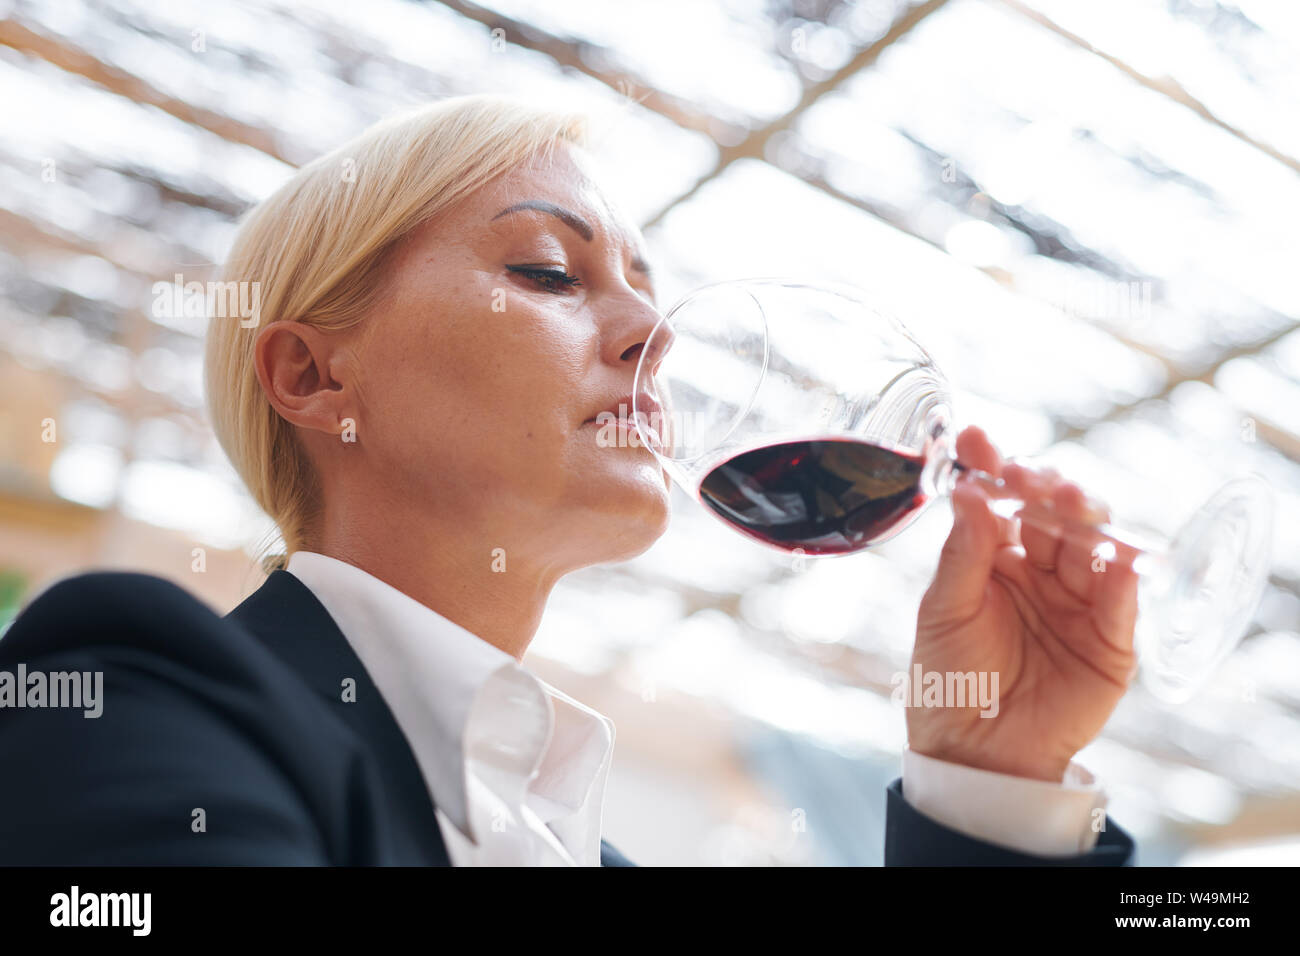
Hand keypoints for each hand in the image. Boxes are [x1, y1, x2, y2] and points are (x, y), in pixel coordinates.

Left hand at [908, 426, 1138, 782]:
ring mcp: (1078, 601)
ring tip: (1070, 500)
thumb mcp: (945, 610)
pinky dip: (1122, 575)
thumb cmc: (948, 677)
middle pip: (1053, 515)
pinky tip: (1113, 554)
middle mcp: (1041, 570)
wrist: (974, 752)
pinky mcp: (1111, 639)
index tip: (975, 439)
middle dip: (1045, 487)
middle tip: (1029, 474)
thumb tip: (968, 492)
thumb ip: (963, 554)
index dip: (991, 467)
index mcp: (995, 556)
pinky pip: (1122, 600)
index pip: (999, 501)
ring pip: (1092, 546)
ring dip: (1086, 519)